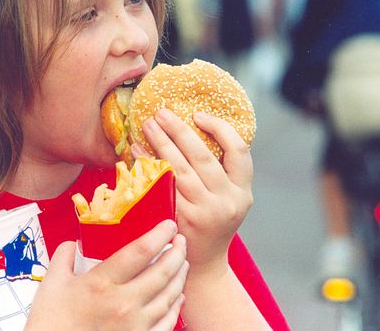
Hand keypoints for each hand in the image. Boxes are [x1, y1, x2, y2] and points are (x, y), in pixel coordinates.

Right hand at [26, 220, 187, 330]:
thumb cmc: (50, 324)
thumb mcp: (51, 284)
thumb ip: (64, 257)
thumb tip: (73, 244)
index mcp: (101, 283)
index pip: (140, 251)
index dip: (160, 234)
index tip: (168, 225)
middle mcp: (124, 303)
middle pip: (162, 272)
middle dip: (177, 253)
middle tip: (180, 241)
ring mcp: (135, 325)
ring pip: (170, 295)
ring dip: (180, 276)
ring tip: (182, 263)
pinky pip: (168, 322)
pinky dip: (176, 306)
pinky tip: (178, 296)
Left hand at [136, 108, 253, 274]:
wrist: (202, 267)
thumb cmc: (211, 225)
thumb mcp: (226, 200)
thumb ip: (218, 174)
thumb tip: (190, 130)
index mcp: (243, 191)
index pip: (239, 151)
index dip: (219, 129)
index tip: (198, 115)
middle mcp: (228, 200)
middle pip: (203, 156)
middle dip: (180, 130)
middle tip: (161, 112)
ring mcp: (205, 211)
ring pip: (180, 168)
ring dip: (161, 143)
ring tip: (148, 126)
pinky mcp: (183, 220)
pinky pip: (163, 185)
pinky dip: (149, 165)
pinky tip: (136, 153)